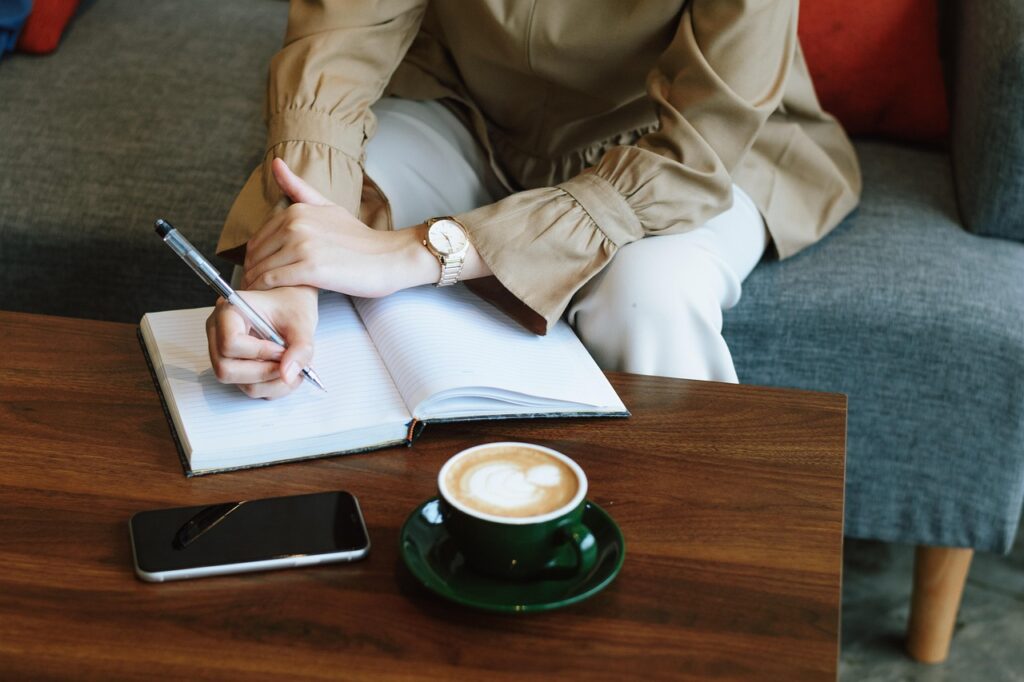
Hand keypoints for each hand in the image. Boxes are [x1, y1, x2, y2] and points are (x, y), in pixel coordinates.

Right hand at [205, 285, 317, 398]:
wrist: (291, 305)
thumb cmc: (291, 305)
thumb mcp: (302, 322)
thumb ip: (300, 347)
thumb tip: (288, 375)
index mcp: (229, 311)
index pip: (229, 343)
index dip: (259, 352)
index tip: (282, 349)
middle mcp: (218, 333)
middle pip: (226, 369)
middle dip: (263, 373)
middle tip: (288, 364)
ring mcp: (224, 353)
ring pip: (239, 383)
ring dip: (271, 383)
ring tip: (293, 369)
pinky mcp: (235, 367)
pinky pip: (248, 387)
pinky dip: (272, 387)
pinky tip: (286, 372)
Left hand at [242, 158, 436, 296]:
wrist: (389, 258)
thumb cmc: (360, 239)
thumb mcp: (329, 207)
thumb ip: (299, 189)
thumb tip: (275, 163)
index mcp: (297, 211)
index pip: (258, 237)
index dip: (255, 256)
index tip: (257, 271)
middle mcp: (296, 225)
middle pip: (257, 254)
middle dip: (253, 271)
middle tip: (255, 286)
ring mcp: (303, 246)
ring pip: (263, 268)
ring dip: (256, 283)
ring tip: (260, 295)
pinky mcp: (311, 269)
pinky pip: (274, 280)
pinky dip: (266, 290)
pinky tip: (271, 297)